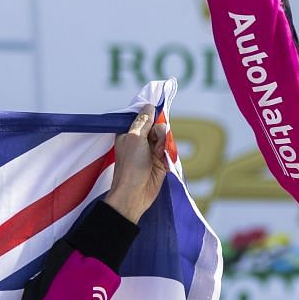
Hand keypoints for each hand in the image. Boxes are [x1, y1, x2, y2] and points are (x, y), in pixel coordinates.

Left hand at [101, 110, 172, 224]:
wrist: (135, 194)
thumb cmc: (130, 166)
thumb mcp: (135, 138)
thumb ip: (143, 121)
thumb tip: (150, 105)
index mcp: (128, 132)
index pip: (143, 116)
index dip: (150, 115)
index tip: (156, 115)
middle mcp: (139, 139)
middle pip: (157, 124)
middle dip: (159, 131)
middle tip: (154, 141)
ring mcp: (150, 150)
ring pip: (165, 136)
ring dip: (164, 142)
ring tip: (158, 153)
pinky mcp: (160, 160)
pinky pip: (169, 148)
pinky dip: (168, 152)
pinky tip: (164, 158)